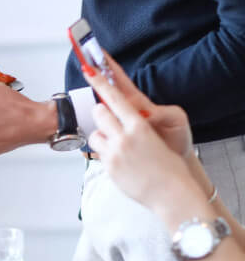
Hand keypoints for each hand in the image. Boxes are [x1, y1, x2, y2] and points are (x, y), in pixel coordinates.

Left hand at [83, 65, 203, 214]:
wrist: (171, 191)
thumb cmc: (168, 162)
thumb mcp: (158, 135)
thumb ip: (140, 123)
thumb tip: (127, 117)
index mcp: (140, 125)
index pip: (115, 98)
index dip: (100, 82)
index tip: (88, 69)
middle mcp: (125, 136)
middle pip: (99, 112)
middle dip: (101, 113)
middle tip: (110, 120)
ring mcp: (114, 153)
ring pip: (95, 133)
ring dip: (102, 136)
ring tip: (119, 146)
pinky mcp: (108, 167)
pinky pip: (97, 152)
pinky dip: (105, 153)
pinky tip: (122, 161)